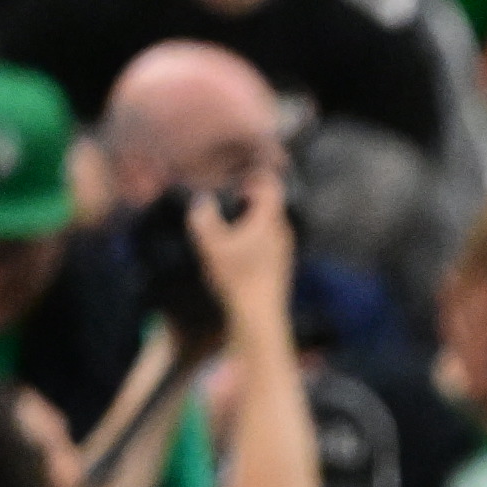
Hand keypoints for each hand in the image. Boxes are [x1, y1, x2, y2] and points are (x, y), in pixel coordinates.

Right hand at [183, 177, 295, 334]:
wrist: (259, 315)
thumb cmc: (237, 276)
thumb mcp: (211, 243)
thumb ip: (204, 216)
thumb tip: (202, 200)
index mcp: (270, 220)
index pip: (270, 183)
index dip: (254, 173)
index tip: (235, 171)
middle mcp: (283, 231)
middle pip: (268, 201)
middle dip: (247, 194)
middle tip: (224, 192)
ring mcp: (284, 248)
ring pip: (268, 221)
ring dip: (249, 215)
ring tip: (226, 217)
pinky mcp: (280, 264)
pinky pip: (267, 238)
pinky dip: (253, 233)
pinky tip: (235, 243)